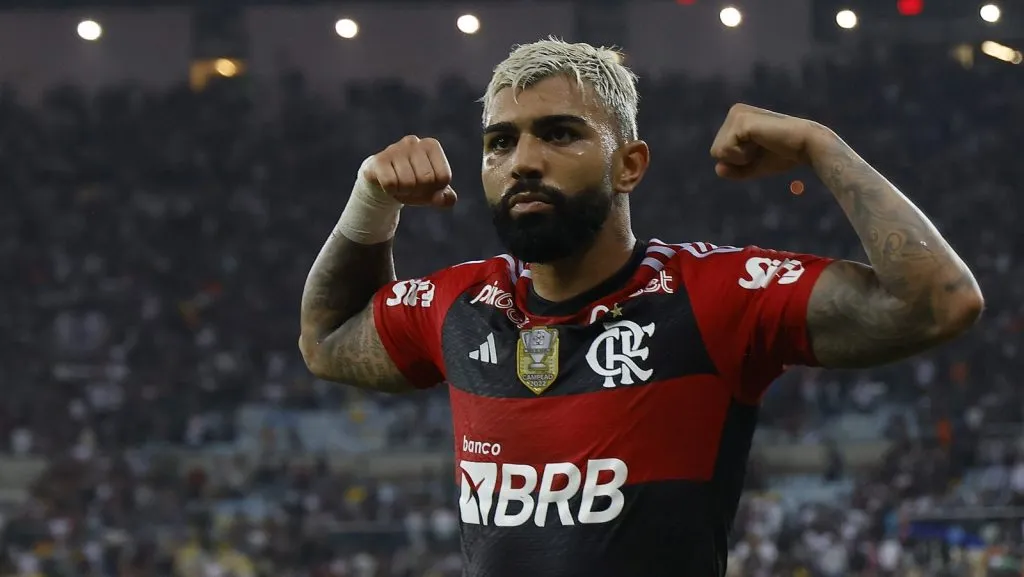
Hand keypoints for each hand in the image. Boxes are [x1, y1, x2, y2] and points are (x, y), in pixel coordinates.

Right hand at [361, 135, 457, 207]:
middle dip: (420, 190)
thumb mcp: (433, 193)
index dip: (435, 189)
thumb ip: (446, 198)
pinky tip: (389, 184)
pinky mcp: (379, 160)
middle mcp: (413, 142)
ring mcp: (395, 149)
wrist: (383, 184)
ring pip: (408, 183)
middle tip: (410, 186)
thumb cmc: (413, 185)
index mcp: (431, 145)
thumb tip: (442, 199)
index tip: (425, 184)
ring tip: (399, 184)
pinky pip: (390, 184)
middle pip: (427, 179)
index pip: (444, 177)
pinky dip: (391, 191)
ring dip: (404, 192)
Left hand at [710, 103, 829, 179]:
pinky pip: (726, 150)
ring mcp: (737, 114)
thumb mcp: (754, 166)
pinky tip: (761, 143)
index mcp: (736, 119)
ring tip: (762, 145)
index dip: (738, 161)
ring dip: (741, 158)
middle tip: (762, 149)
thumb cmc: (783, 155)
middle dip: (738, 160)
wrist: (805, 146)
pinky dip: (743, 155)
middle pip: (716, 151)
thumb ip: (735, 170)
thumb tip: (717, 169)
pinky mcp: (741, 120)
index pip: (719, 152)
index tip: (760, 151)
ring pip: (718, 151)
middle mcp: (735, 112)